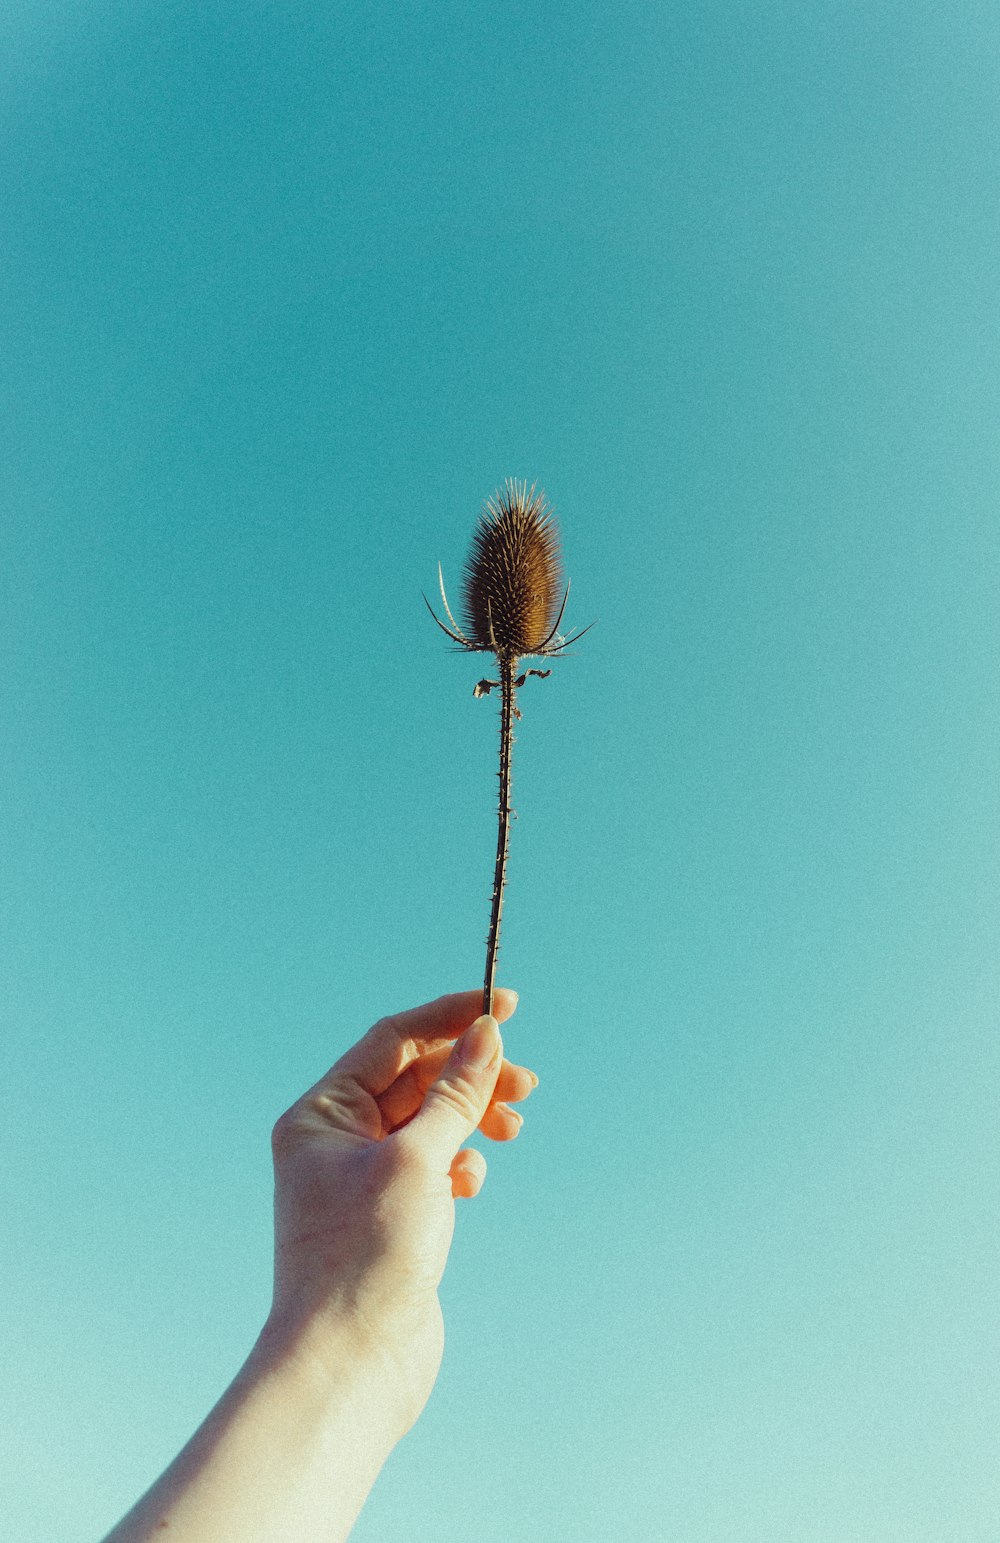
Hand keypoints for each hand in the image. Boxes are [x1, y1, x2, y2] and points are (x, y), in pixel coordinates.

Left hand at [266, 989, 534, 1430]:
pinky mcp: (391, 1217)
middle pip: (415, 1078)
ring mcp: (363, 1180)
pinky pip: (434, 1165)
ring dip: (473, 1116)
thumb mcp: (417, 1160)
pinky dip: (461, 1162)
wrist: (349, 1365)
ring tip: (513, 1127)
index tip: (505, 1004)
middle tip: (526, 1084)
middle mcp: (336, 1141)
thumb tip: (484, 1034)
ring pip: (430, 1122)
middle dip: (471, 1073)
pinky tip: (472, 1183)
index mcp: (321, 1114)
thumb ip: (454, 1094)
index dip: (449, 1016)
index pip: (393, 1040)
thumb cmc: (365, 1257)